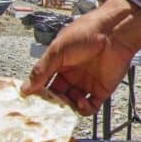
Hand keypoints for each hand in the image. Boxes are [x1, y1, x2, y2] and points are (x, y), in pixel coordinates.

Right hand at [22, 0, 140, 114]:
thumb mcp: (58, 50)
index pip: (44, 84)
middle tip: (48, 107)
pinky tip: (80, 102)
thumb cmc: (87, 32)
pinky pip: (90, 107)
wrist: (115, 32)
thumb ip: (41, 70)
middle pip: (57, 96)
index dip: (38, 92)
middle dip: (52, 103)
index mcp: (59, 64)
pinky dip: (83, 109)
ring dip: (67, 107)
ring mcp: (86, 83)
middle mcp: (72, 75)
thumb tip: (25, 88)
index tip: (31, 101)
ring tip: (66, 102)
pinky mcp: (101, 90)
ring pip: (72, 104)